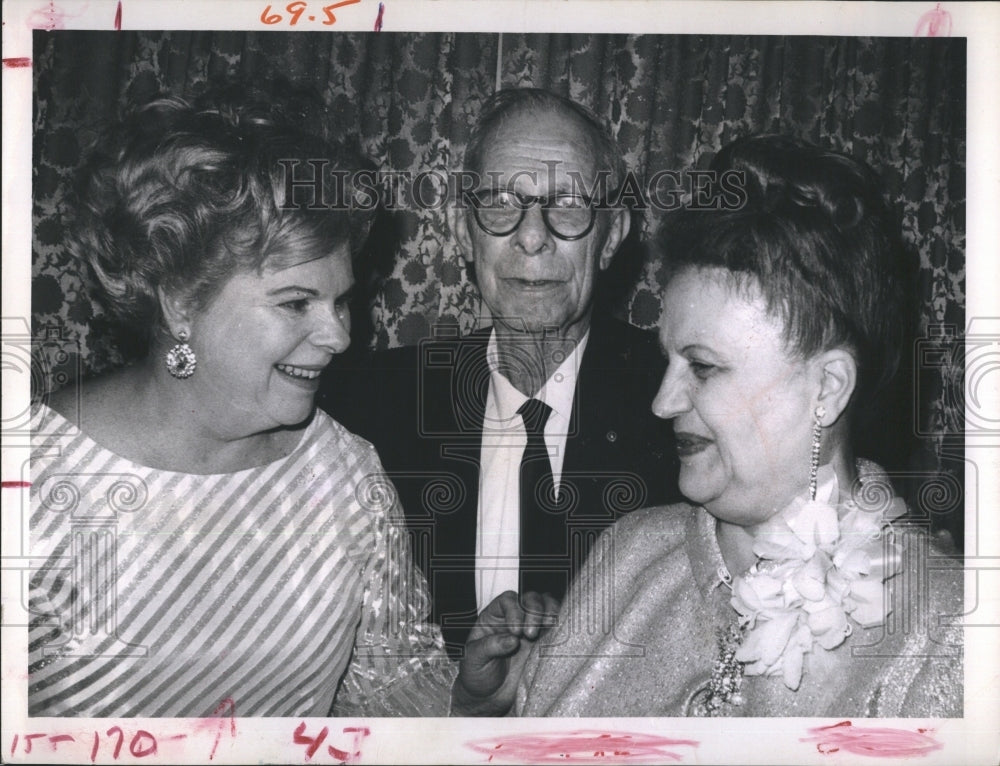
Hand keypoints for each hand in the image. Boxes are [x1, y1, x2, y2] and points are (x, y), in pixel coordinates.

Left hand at [451, 590, 559, 715]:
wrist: (490, 698)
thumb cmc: (477, 675)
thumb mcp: (474, 659)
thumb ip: (490, 646)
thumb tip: (512, 639)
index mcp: (494, 617)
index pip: (507, 601)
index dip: (514, 610)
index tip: (515, 631)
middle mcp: (514, 619)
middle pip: (529, 599)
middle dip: (534, 611)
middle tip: (531, 634)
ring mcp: (531, 629)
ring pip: (546, 607)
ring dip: (550, 613)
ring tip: (548, 628)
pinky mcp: (545, 642)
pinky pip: (556, 626)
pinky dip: (560, 625)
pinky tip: (557, 635)